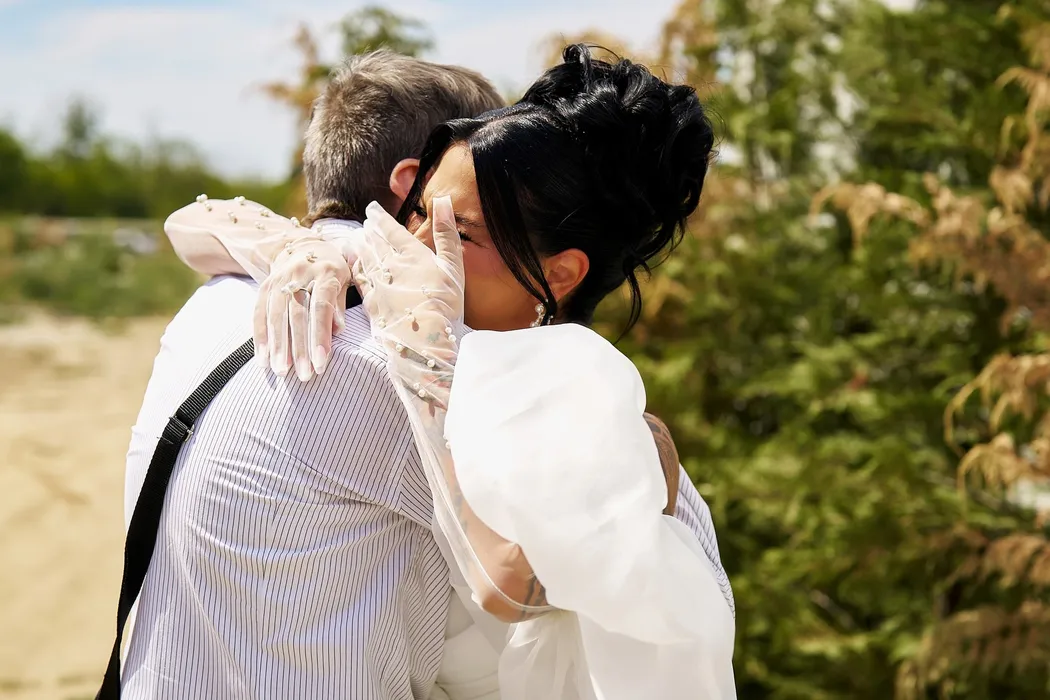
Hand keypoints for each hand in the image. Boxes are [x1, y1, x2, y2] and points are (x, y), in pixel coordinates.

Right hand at [253, 235, 353, 379]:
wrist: (303, 245)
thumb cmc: (332, 270)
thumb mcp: (344, 280)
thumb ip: (339, 306)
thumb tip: (338, 331)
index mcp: (326, 273)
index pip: (321, 307)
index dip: (320, 336)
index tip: (321, 364)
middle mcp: (300, 274)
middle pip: (297, 315)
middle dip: (300, 348)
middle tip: (304, 376)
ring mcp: (279, 279)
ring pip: (275, 316)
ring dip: (277, 347)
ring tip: (281, 372)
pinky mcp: (265, 286)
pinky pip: (259, 313)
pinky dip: (260, 337)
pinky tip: (263, 359)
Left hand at [350, 196, 464, 337]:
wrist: (426, 341)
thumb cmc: (446, 305)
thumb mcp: (453, 266)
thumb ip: (447, 233)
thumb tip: (443, 199)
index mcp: (413, 254)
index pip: (392, 230)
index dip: (380, 218)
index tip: (372, 209)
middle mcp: (391, 266)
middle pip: (375, 243)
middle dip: (369, 232)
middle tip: (364, 224)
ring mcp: (378, 285)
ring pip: (364, 259)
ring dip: (359, 247)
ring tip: (355, 239)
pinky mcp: (371, 304)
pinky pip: (358, 280)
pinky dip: (354, 269)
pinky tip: (353, 266)